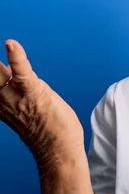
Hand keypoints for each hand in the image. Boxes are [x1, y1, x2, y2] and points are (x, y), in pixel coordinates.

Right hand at [0, 40, 83, 168]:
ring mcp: (15, 96)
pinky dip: (16, 56)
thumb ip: (14, 93)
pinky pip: (21, 71)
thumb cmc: (46, 130)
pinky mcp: (33, 92)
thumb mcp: (22, 110)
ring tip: (3, 44)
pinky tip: (10, 44)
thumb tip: (13, 75)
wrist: (57, 149)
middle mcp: (1, 100)